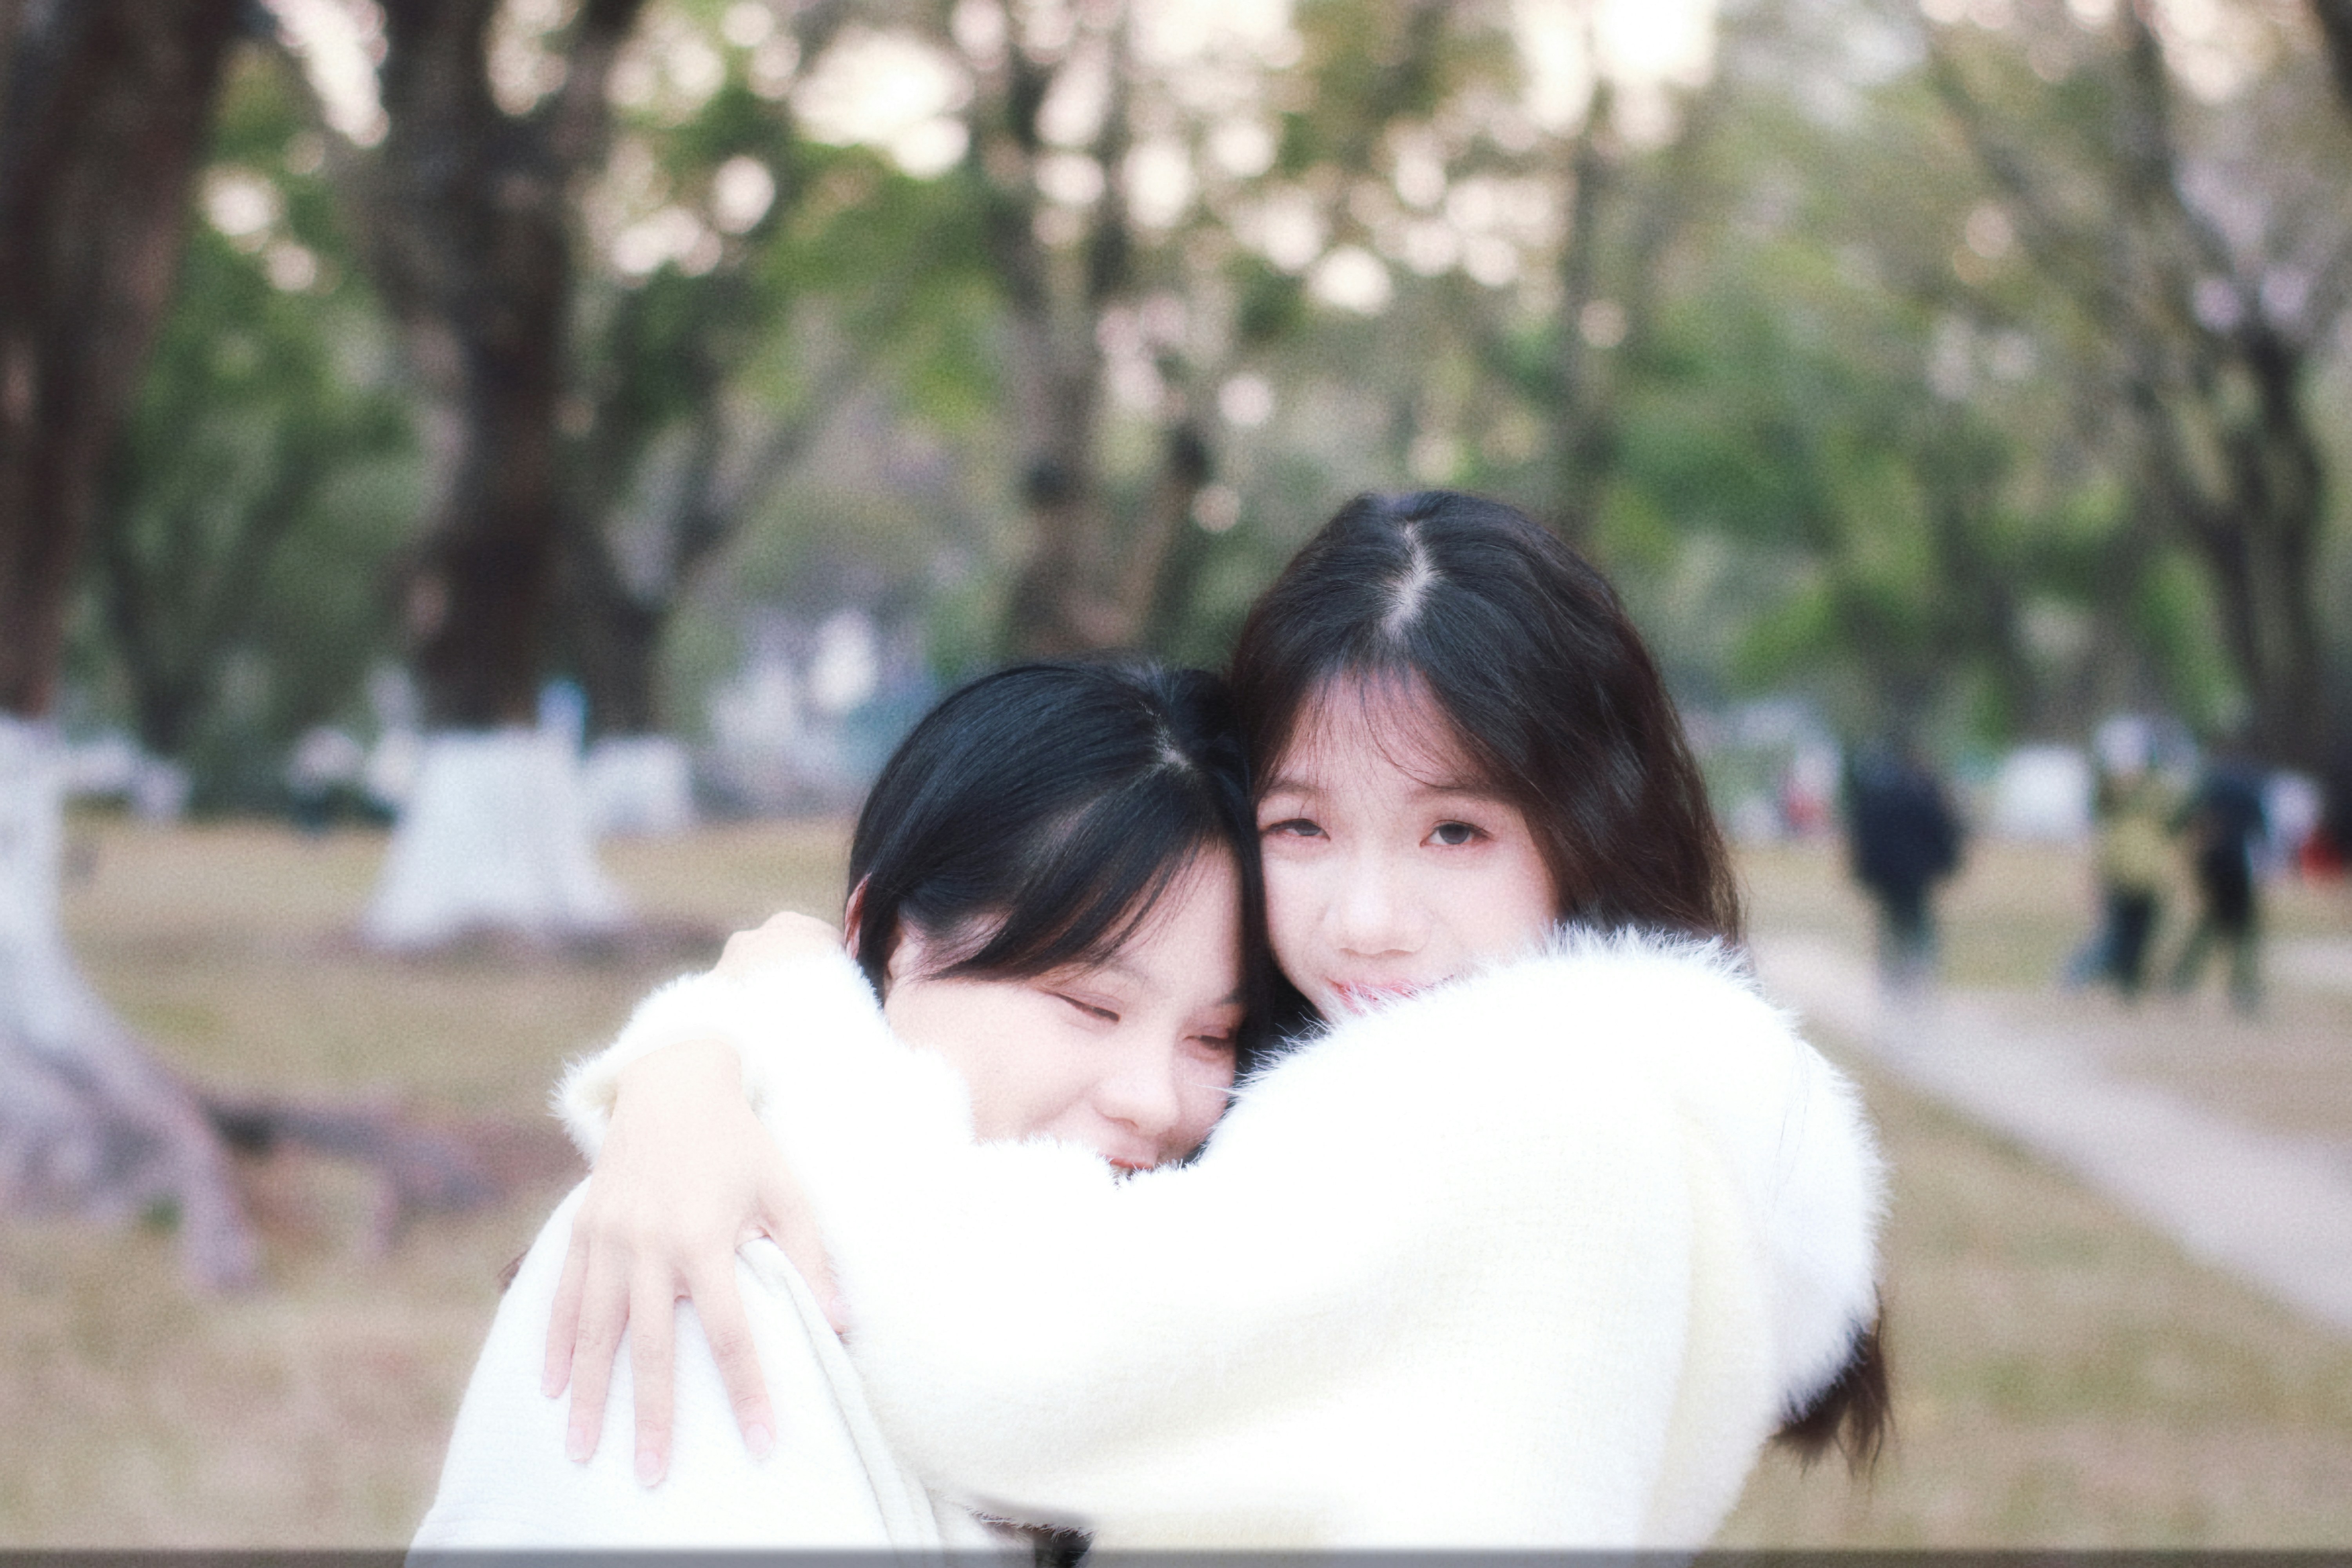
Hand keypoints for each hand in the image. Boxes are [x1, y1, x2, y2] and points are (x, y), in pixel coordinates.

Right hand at [542, 919, 848, 1483]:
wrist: (674, 1082)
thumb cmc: (740, 1141)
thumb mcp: (787, 1187)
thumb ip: (810, 1256)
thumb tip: (840, 1324)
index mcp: (705, 1234)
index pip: (728, 1330)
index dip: (747, 1389)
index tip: (762, 1441)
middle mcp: (649, 1240)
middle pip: (649, 1345)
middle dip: (651, 1415)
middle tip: (653, 1474)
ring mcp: (608, 1234)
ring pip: (595, 1330)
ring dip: (588, 1395)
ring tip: (583, 1450)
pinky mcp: (582, 1226)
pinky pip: (563, 1295)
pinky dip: (556, 1343)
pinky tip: (551, 1388)